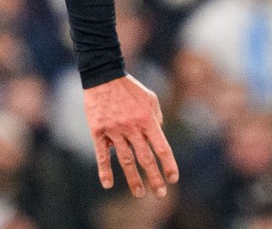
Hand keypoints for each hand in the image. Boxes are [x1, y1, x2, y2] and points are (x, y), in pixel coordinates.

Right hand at [84, 74, 177, 196]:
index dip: (168, 164)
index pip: (161, 147)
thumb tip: (159, 136)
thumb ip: (157, 118)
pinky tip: (108, 184)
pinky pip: (101, 155)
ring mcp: (114, 130)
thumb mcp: (150, 98)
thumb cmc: (130, 89)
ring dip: (133, 179)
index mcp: (147, 119)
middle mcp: (132, 127)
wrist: (104, 76)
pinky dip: (104, 171)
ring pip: (126, 160)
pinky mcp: (98, 132)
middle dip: (154, 178)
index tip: (173, 179)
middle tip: (160, 194)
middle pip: (145, 158)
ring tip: (140, 194)